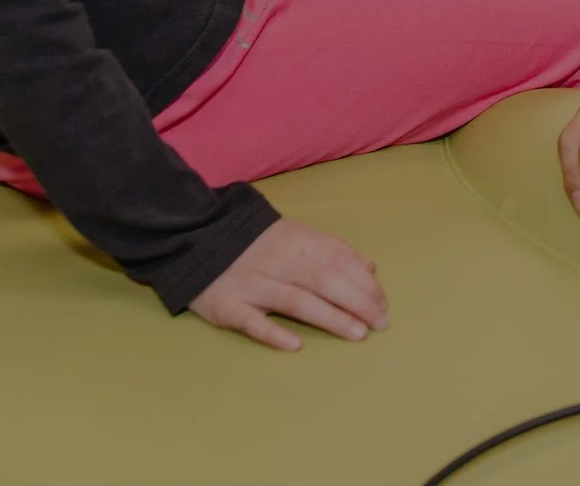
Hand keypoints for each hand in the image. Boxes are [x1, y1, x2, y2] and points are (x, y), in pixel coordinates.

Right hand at [188, 217, 387, 350]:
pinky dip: (272, 332)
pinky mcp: (226, 306)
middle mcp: (277, 261)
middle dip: (356, 302)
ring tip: (357, 334)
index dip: (364, 284)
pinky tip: (295, 345)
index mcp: (297, 241)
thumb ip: (333, 250)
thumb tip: (370, 268)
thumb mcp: (296, 234)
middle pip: (324, 280)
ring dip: (329, 317)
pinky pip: (251, 321)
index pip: (339, 262)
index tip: (383, 305)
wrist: (196, 236)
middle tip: (380, 324)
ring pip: (296, 301)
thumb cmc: (256, 241)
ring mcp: (251, 284)